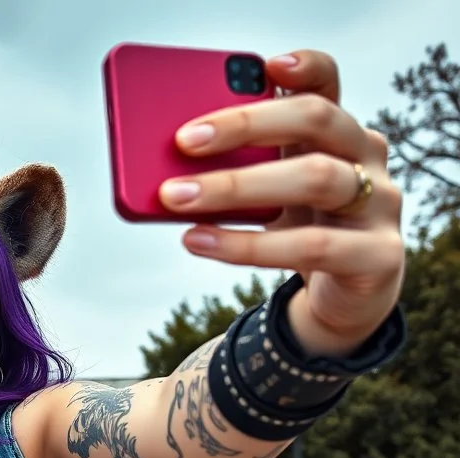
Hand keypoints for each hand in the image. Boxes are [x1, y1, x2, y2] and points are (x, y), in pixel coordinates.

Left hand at [158, 49, 404, 355]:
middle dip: (245, 125)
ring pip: (315, 178)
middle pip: (317, 120)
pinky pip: (309, 245)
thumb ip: (238, 178)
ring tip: (177, 196)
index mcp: (337, 135)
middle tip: (183, 140)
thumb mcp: (269, 202)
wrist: (343, 304)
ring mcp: (380, 205)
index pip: (327, 86)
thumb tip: (167, 175)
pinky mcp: (378, 257)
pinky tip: (198, 241)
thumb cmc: (299, 236)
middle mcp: (367, 159)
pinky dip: (246, 245)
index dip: (305, 69)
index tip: (266, 65)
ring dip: (236, 186)